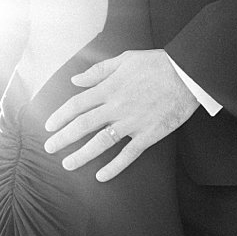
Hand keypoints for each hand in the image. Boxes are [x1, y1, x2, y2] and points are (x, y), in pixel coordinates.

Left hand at [43, 49, 198, 180]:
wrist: (188, 75)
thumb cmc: (157, 64)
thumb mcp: (125, 59)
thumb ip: (98, 71)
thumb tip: (76, 79)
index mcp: (109, 88)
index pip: (77, 104)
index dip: (60, 116)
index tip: (49, 126)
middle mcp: (117, 107)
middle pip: (83, 125)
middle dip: (63, 138)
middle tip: (49, 148)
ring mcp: (132, 123)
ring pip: (101, 143)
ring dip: (82, 155)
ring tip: (68, 164)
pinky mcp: (148, 135)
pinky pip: (128, 155)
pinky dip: (114, 167)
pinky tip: (101, 176)